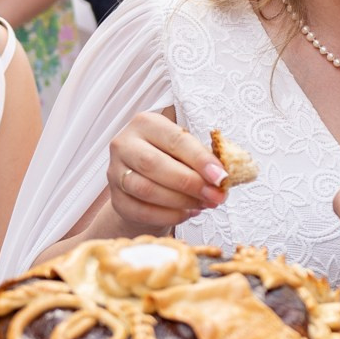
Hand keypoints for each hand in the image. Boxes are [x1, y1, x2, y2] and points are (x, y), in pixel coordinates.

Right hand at [108, 107, 225, 230]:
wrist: (147, 183)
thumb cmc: (173, 160)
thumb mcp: (187, 151)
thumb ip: (204, 158)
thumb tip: (224, 176)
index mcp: (146, 123)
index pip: (175, 140)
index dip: (200, 159)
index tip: (221, 176)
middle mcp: (124, 144)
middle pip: (154, 164)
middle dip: (190, 183)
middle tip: (215, 196)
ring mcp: (114, 172)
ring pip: (146, 189)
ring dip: (181, 201)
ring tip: (204, 204)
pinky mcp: (115, 199)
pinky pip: (141, 211)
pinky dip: (168, 215)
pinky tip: (187, 213)